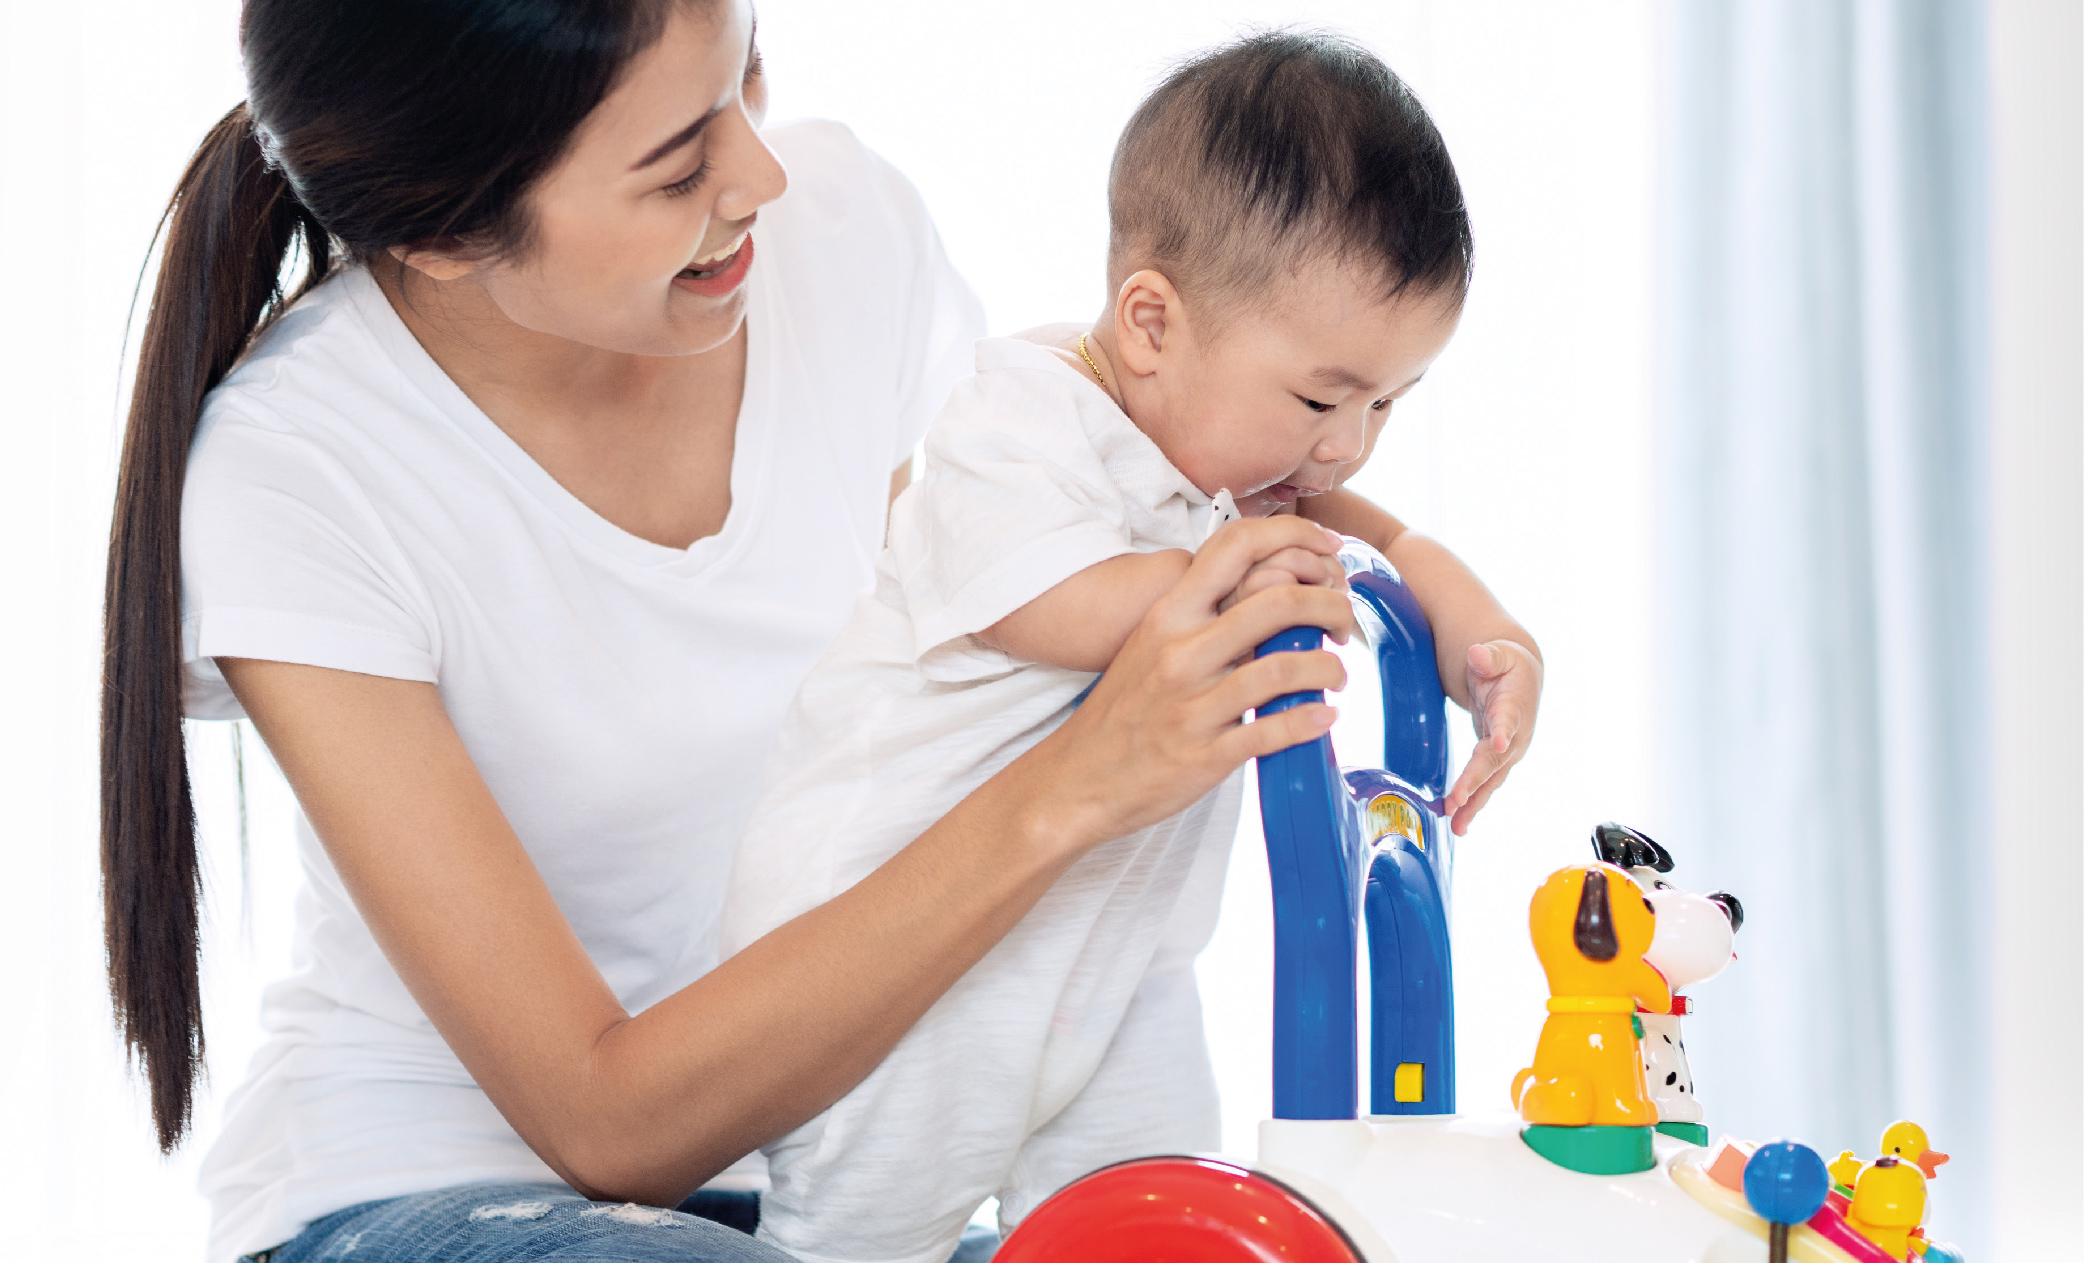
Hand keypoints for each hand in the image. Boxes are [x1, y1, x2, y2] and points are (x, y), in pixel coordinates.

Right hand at [1024, 517, 1355, 847]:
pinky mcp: (1203, 755)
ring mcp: (1192, 705)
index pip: (1236, 545)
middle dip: (1330, 605)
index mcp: (1169, 615)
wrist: (1077, 778)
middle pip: (1277, 600)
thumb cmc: (1124, 709)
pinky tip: (1324, 717)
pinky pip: (1272, 732)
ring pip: (1282, 667)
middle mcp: (1181, 652)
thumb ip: (1204, 616)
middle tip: (1344, 622)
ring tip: (1336, 675)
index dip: (1295, 536)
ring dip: (1327, 668)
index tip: (1328, 551)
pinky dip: (1310, 720)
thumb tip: (1273, 590)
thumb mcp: (1151, 644)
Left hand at [1442, 639, 1540, 835]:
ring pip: (1491, 780)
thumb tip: (1478, 654)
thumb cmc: (1505, 663)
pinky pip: (1484, 784)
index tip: (1498, 744)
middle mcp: (1515, 734)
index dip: (1503, 732)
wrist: (1520, 678)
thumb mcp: (1498, 652)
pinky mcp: (1496, 761)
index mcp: (1515, 705)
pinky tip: (1458, 824)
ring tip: (1457, 827)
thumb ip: (1489, 656)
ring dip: (1474, 803)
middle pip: (1495, 760)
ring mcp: (1507, 751)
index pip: (1508, 719)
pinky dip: (1472, 803)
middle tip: (1457, 801)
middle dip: (1476, 781)